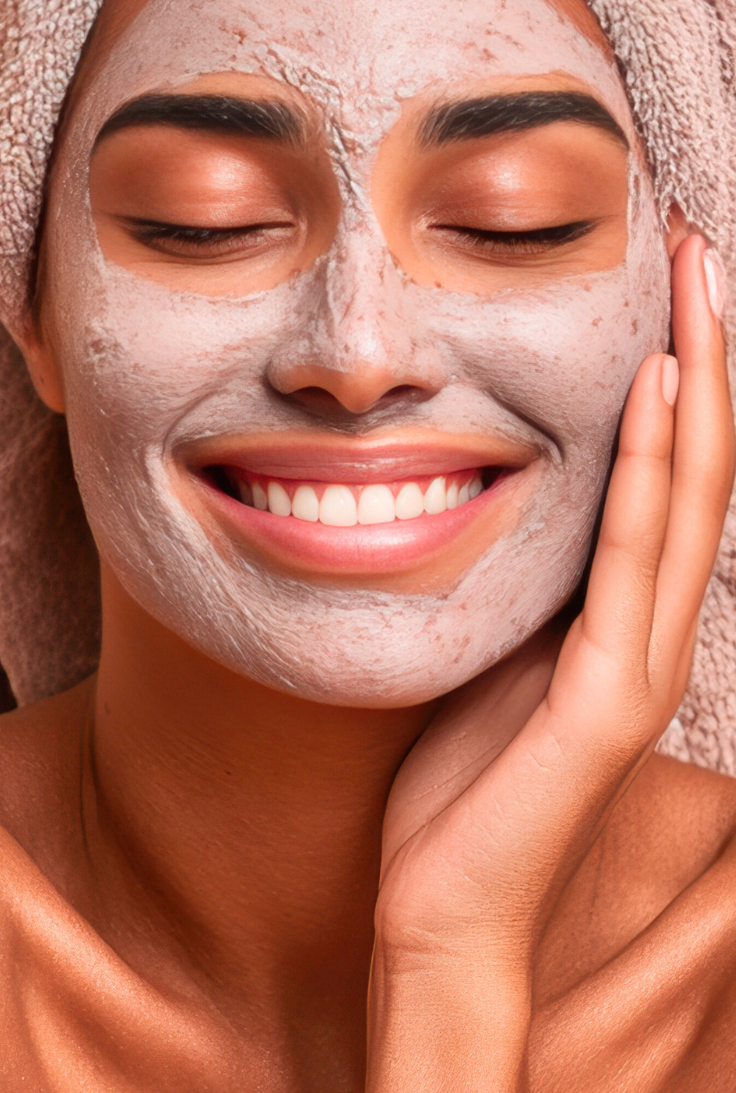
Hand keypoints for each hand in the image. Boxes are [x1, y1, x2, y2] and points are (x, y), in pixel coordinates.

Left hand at [366, 235, 733, 1090]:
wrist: (444, 910)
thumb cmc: (455, 780)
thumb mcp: (484, 644)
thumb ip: (512, 576)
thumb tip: (478, 485)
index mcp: (616, 611)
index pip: (664, 469)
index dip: (677, 369)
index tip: (659, 273)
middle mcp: (648, 624)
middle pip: (699, 462)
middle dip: (704, 346)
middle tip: (695, 238)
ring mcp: (639, 658)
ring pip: (690, 494)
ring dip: (700, 380)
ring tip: (698, 278)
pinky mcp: (610, 695)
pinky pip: (636, 559)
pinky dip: (655, 469)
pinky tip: (659, 389)